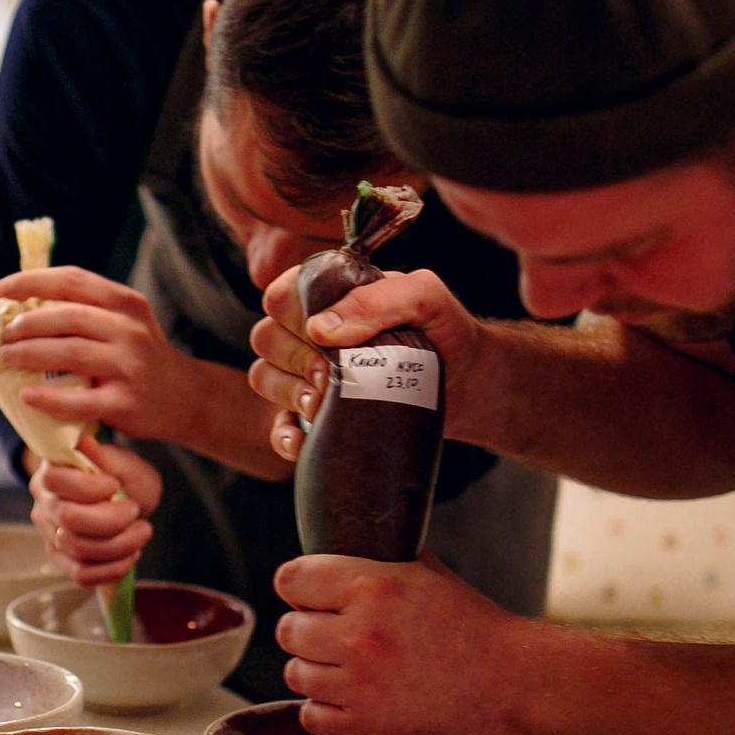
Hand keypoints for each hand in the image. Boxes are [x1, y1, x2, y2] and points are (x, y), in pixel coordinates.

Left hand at [0, 268, 201, 446]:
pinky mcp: (126, 404)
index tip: (2, 289)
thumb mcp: (125, 321)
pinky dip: (48, 398)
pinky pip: (79, 400)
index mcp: (126, 303)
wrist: (185, 397)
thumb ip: (87, 310)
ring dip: (29, 353)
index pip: (73, 281)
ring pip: (69, 353)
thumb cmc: (140, 357)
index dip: (33, 281)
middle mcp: (130, 330)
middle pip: (68, 317)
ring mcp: (130, 367)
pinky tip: (26, 395)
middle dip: (27, 323)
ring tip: (7, 356)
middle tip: (5, 333)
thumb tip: (24, 304)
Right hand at [30, 438, 161, 585]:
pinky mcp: (61, 558)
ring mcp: (49, 533)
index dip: (91, 487)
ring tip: (141, 532)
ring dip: (120, 545)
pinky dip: (112, 569)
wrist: (121, 500)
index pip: (57, 481)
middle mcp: (44, 502)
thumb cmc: (121, 476)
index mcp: (52, 470)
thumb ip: (106, 456)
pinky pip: (81, 574)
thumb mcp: (122, 460)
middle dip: (112, 519)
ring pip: (79, 549)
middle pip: (70, 519)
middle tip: (135, 511)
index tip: (115, 485)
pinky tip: (130, 556)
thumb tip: (84, 443)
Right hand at [250, 268, 483, 461]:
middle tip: (333, 376)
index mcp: (331, 295)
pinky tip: (303, 440)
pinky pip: (278, 424)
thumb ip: (377, 298)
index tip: (326, 338)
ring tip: (323, 405)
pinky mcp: (317, 414)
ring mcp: (310, 374)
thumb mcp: (425, 299)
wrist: (471, 383)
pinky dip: (283, 433)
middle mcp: (313, 331)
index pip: (281, 294)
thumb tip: (321, 327)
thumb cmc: (447, 333)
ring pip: (264, 377)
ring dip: (287, 393)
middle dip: (295, 359)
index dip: (293, 316)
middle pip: (266, 337)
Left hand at [274, 554, 527, 734]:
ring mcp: (359, 686)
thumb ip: (374, 567)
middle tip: (337, 638)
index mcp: (372, 586)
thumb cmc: (472, 627)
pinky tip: (353, 699)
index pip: (291, 580)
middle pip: (288, 630)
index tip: (311, 598)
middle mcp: (359, 635)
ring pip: (294, 673)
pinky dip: (325, 710)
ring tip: (349, 671)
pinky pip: (310, 716)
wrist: (511, 684)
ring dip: (316, 671)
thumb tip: (331, 565)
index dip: (299, 588)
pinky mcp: (364, 729)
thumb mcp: (425, 575)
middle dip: (308, 631)